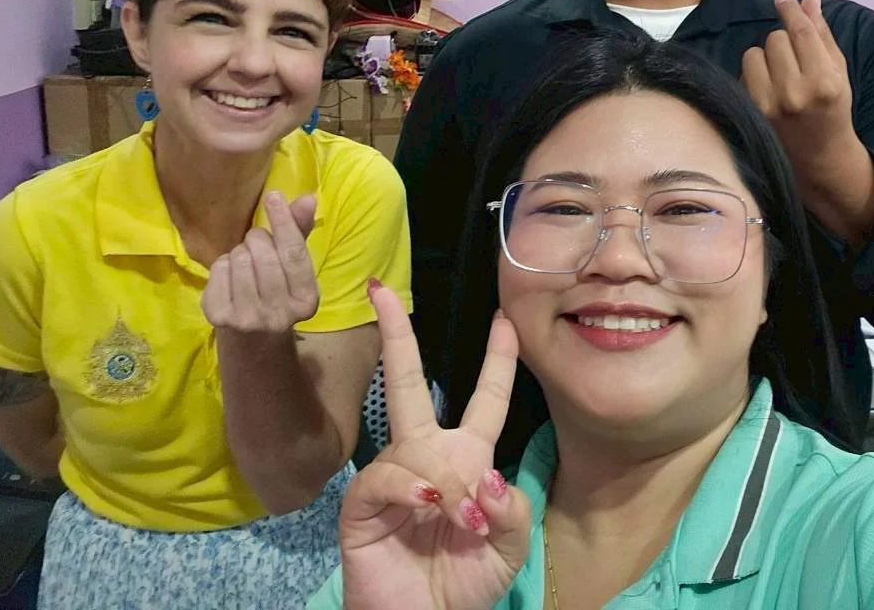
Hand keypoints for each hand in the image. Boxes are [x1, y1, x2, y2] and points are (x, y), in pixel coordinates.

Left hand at [201, 191, 320, 333]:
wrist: (253, 344)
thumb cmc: (278, 295)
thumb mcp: (295, 271)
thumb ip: (300, 233)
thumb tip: (308, 198)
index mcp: (307, 300)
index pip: (294, 253)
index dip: (283, 221)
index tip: (273, 196)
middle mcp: (280, 313)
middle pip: (263, 253)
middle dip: (257, 239)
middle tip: (256, 245)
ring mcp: (248, 318)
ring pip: (238, 259)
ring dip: (239, 253)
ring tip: (245, 265)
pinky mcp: (219, 317)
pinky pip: (218, 270)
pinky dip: (222, 266)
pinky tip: (230, 279)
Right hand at [339, 283, 530, 609]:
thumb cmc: (466, 585)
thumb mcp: (510, 547)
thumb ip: (512, 508)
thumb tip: (486, 476)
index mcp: (468, 460)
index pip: (486, 400)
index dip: (498, 362)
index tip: (506, 320)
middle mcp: (427, 458)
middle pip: (411, 384)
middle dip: (398, 336)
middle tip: (384, 292)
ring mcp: (391, 477)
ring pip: (415, 444)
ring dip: (447, 481)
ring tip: (464, 522)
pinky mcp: (362, 504)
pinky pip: (385, 476)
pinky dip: (412, 487)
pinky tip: (429, 504)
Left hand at [743, 0, 873, 245]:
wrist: (819, 157)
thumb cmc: (832, 108)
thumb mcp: (837, 71)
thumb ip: (821, 33)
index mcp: (824, 81)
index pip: (801, 32)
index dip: (789, 9)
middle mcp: (795, 93)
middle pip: (775, 38)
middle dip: (783, 42)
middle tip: (794, 60)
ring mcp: (769, 105)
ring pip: (754, 53)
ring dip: (765, 57)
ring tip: (779, 74)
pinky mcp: (750, 112)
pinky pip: (742, 72)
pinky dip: (753, 74)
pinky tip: (767, 88)